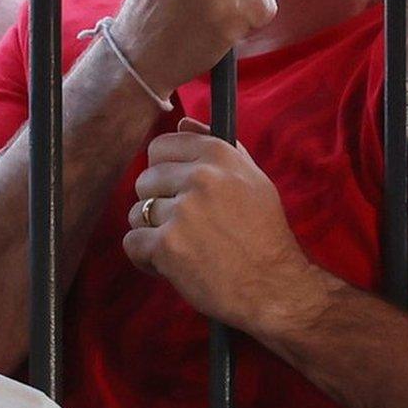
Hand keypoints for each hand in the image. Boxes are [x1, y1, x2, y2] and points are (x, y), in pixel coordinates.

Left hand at [125, 117, 319, 333]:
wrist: (275, 286)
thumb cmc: (265, 235)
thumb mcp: (253, 180)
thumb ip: (217, 147)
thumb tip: (182, 121)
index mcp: (218, 155)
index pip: (161, 147)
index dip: (164, 172)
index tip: (177, 191)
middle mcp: (199, 177)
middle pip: (144, 181)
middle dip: (158, 205)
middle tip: (185, 227)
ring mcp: (181, 212)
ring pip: (137, 213)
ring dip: (152, 233)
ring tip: (182, 247)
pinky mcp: (167, 246)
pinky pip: (132, 243)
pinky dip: (146, 258)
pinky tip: (171, 265)